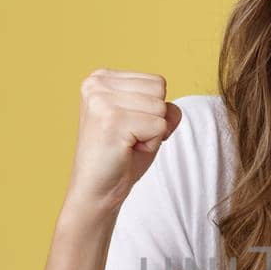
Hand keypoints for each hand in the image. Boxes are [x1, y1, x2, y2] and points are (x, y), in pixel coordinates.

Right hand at [66, 68, 182, 214]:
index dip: (152, 111)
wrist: (97, 191)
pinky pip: (159, 126)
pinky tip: (126, 151)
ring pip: (160, 108)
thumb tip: (174, 109)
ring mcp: (102, 100)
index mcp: (101, 77)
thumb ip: (164, 107)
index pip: (156, 82)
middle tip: (129, 139)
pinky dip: (151, 144)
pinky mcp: (111, 120)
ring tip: (127, 144)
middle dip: (154, 120)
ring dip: (152, 133)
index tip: (129, 128)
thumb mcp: (146, 122)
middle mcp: (97, 83)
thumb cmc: (121, 157)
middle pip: (159, 90)